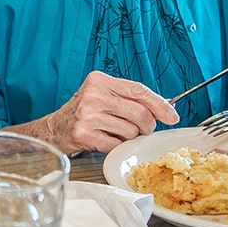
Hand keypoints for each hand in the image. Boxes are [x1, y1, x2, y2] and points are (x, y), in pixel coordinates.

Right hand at [5, 71, 178, 154]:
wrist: (55, 128)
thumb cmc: (85, 111)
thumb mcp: (104, 95)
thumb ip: (130, 98)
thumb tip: (164, 108)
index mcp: (100, 80)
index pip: (138, 90)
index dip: (159, 104)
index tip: (172, 116)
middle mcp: (93, 94)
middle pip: (140, 112)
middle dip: (146, 125)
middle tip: (141, 129)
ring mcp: (87, 114)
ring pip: (130, 131)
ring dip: (128, 137)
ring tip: (114, 132)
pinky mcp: (84, 133)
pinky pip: (116, 145)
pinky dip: (115, 146)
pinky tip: (105, 139)